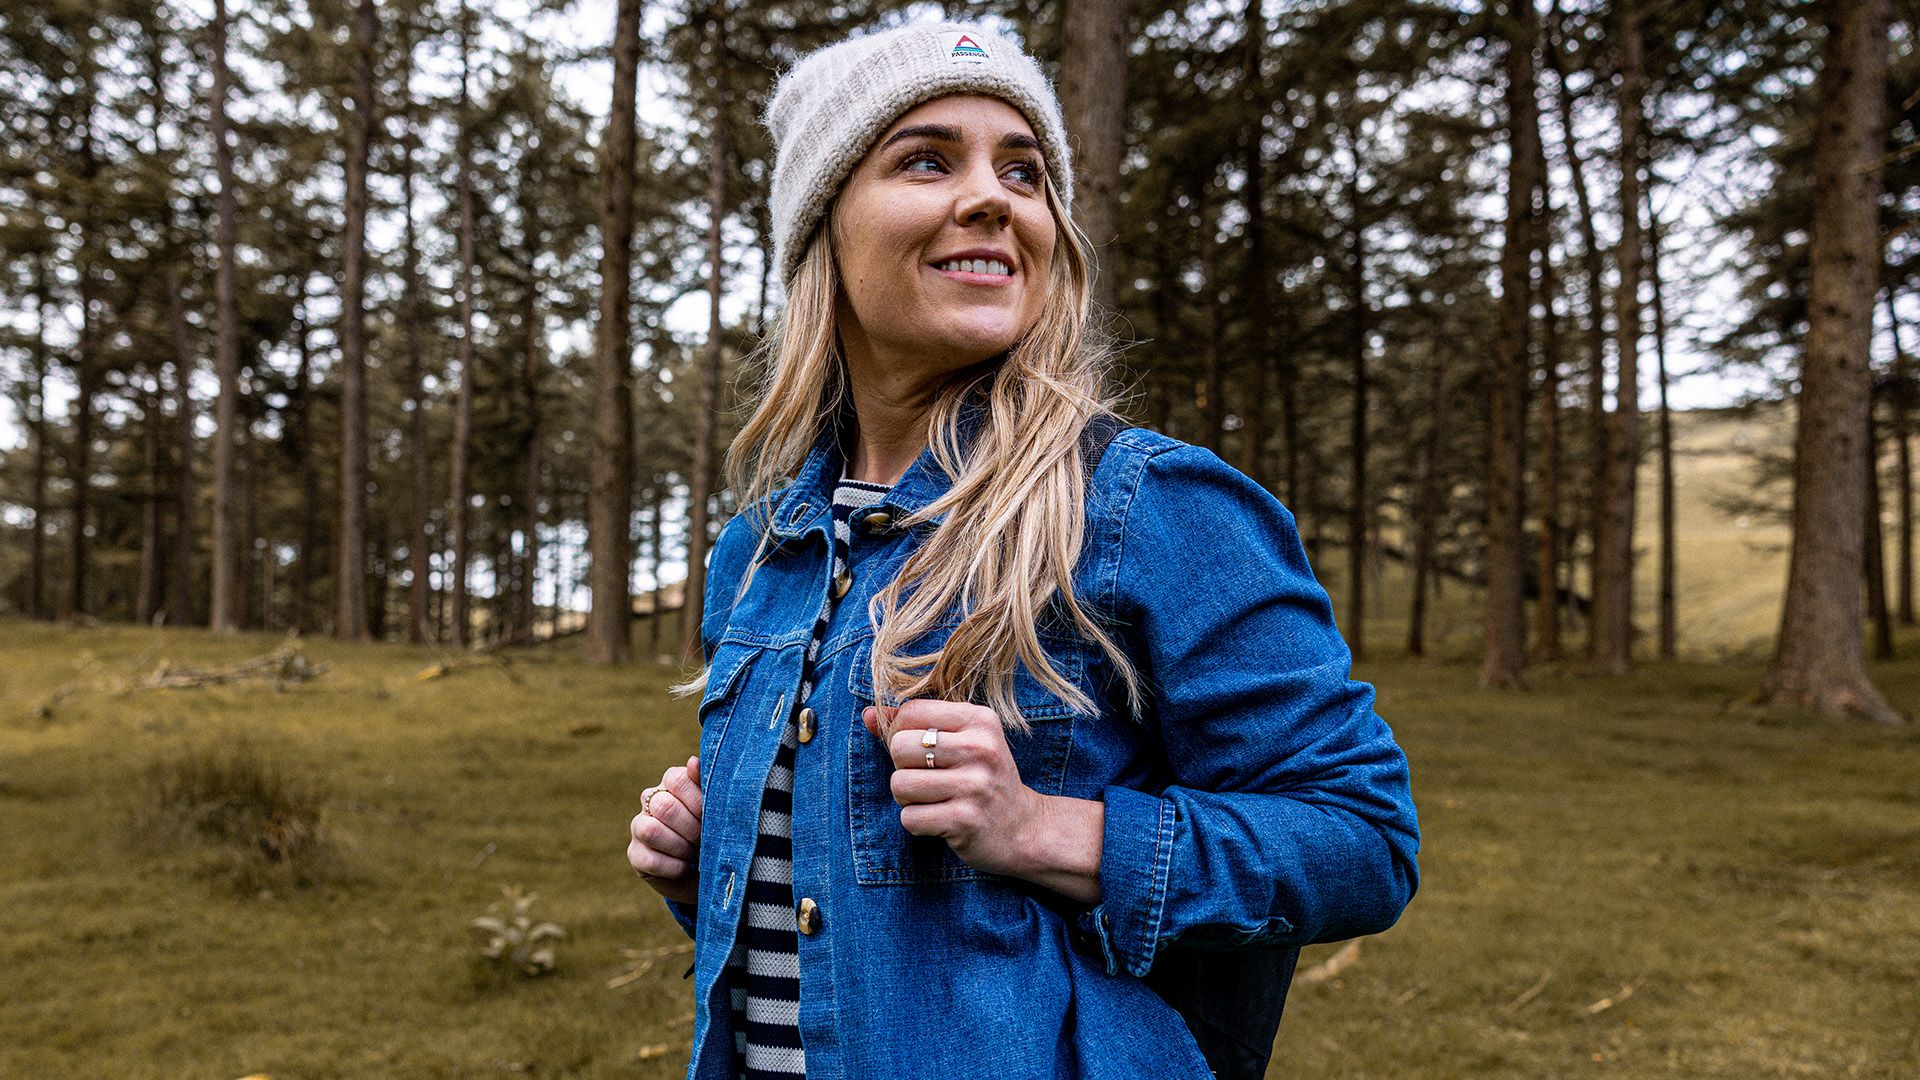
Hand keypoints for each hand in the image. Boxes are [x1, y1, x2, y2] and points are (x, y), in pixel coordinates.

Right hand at [628, 755, 701, 905]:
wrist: (709, 869)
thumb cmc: (716, 831)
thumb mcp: (718, 808)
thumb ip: (708, 784)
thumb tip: (693, 762)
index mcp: (672, 781)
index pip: (677, 780)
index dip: (697, 801)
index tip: (714, 817)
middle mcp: (651, 799)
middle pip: (664, 807)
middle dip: (692, 828)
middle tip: (707, 840)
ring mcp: (639, 825)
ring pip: (651, 831)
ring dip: (681, 847)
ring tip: (697, 854)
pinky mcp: (634, 853)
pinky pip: (649, 859)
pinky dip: (674, 867)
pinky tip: (687, 867)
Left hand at [861, 700, 1046, 878]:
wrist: (1025, 829)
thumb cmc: (983, 779)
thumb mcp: (960, 741)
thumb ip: (913, 725)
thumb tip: (867, 716)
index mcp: (978, 720)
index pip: (910, 712)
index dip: (903, 733)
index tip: (922, 752)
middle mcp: (980, 748)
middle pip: (899, 747)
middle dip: (903, 768)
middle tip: (928, 779)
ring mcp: (975, 785)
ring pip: (900, 784)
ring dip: (908, 798)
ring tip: (934, 800)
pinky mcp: (965, 820)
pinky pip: (910, 818)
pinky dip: (917, 823)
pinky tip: (940, 820)